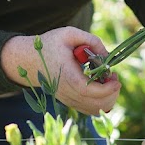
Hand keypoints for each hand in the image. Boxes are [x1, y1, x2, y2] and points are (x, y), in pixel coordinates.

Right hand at [1, 27, 119, 115]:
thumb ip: (91, 40)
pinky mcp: (68, 101)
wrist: (28, 59)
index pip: (89, 91)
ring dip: (108, 98)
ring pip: (93, 110)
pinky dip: (100, 102)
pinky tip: (101, 87)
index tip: (116, 78)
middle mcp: (67, 92)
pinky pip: (88, 109)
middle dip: (112, 93)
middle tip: (114, 78)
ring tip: (109, 81)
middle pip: (95, 105)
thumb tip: (107, 55)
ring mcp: (67, 99)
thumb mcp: (70, 34)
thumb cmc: (49, 44)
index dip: (107, 88)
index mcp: (67, 76)